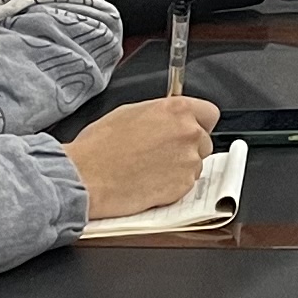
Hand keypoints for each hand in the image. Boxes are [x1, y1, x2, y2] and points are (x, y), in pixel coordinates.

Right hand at [64, 90, 220, 216]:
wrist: (87, 177)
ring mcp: (188, 162)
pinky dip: (173, 185)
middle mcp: (188, 134)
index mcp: (177, 110)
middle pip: (204, 141)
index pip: (210, 113)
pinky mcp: (183, 187)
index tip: (190, 128)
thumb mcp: (131, 112)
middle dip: (188, 147)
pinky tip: (150, 181)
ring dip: (180, 167)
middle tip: (162, 152)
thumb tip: (169, 117)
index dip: (199, 122)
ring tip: (150, 168)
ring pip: (196, 164)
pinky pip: (186, 184)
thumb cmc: (100, 145)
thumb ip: (161, 113)